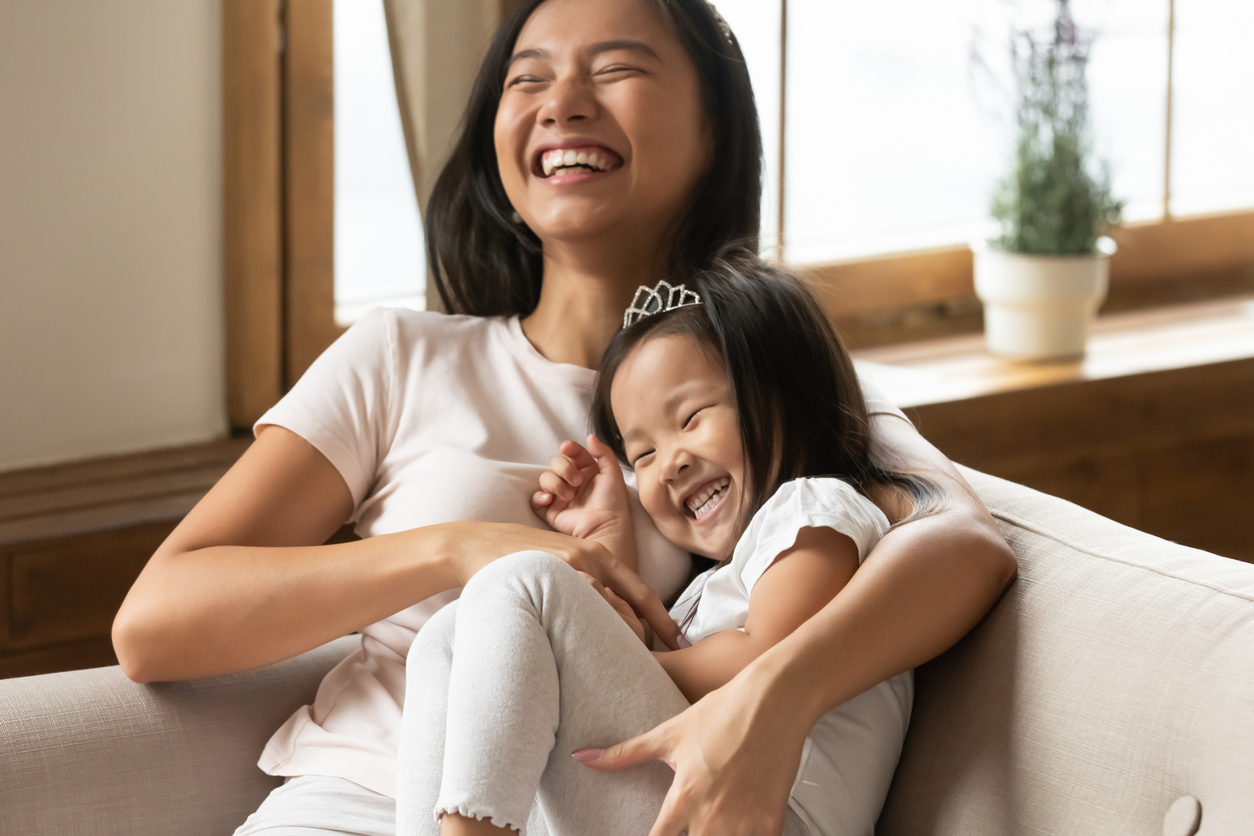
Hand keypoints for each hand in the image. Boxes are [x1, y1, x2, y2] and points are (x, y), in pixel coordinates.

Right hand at [441, 520, 683, 650]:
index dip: (662, 619)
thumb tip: (600, 617)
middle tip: (667, 663)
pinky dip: (597, 627)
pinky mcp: (557, 571)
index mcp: (598, 556)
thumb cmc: (516, 561)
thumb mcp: (557, 567)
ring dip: (625, 636)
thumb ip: (582, 585)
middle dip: (651, 634)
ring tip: (637, 665)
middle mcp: (593, 557)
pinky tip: (599, 650)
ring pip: (613, 607)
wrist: (475, 544)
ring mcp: (576, 564)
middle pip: (636, 602)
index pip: (641, 592)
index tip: (680, 643)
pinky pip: (586, 604)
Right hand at [532, 436, 632, 541]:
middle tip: (577, 482)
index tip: (567, 448)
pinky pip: (536, 498)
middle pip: (556, 462)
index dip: (568, 448)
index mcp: (587, 470)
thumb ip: (603, 453)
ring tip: (569, 496)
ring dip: (555, 484)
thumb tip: (590, 436)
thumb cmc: (613, 502)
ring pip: (545, 478)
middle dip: (564, 469)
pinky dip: (539, 496)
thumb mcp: (613, 474)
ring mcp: (561, 496)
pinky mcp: (551, 511)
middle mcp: (572, 481)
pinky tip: (549, 499)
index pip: (572, 452)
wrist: (605, 528)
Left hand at [573, 659, 808, 835]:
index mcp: (683, 798)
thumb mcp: (670, 733)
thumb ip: (625, 755)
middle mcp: (712, 817)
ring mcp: (745, 824)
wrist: (776, 700)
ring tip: (709, 823)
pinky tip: (736, 827)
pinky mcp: (772, 823)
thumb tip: (582, 757)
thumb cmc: (721, 712)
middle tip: (685, 825)